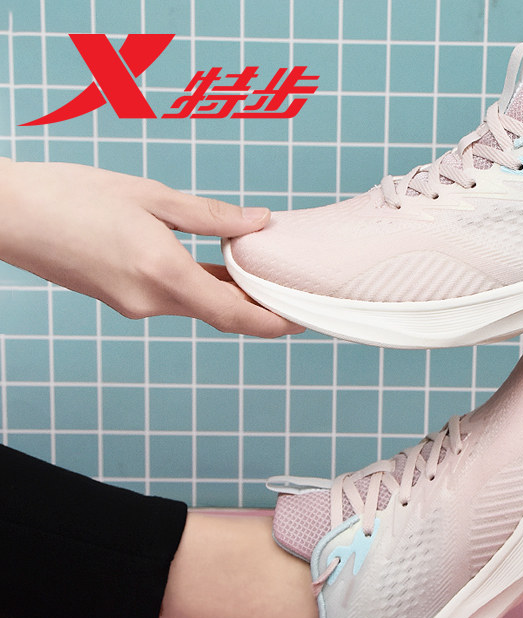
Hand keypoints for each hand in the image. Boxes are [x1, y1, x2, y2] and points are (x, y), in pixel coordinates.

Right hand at [0, 159, 302, 337]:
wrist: (7, 214)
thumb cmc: (71, 195)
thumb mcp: (150, 196)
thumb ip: (210, 216)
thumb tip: (258, 223)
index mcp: (163, 273)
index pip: (232, 314)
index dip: (271, 322)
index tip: (301, 322)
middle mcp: (150, 301)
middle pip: (219, 312)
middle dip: (256, 306)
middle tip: (288, 290)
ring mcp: (133, 305)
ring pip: (196, 305)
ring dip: (228, 293)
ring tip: (258, 270)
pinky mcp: (121, 300)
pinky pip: (173, 298)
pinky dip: (200, 286)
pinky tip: (215, 266)